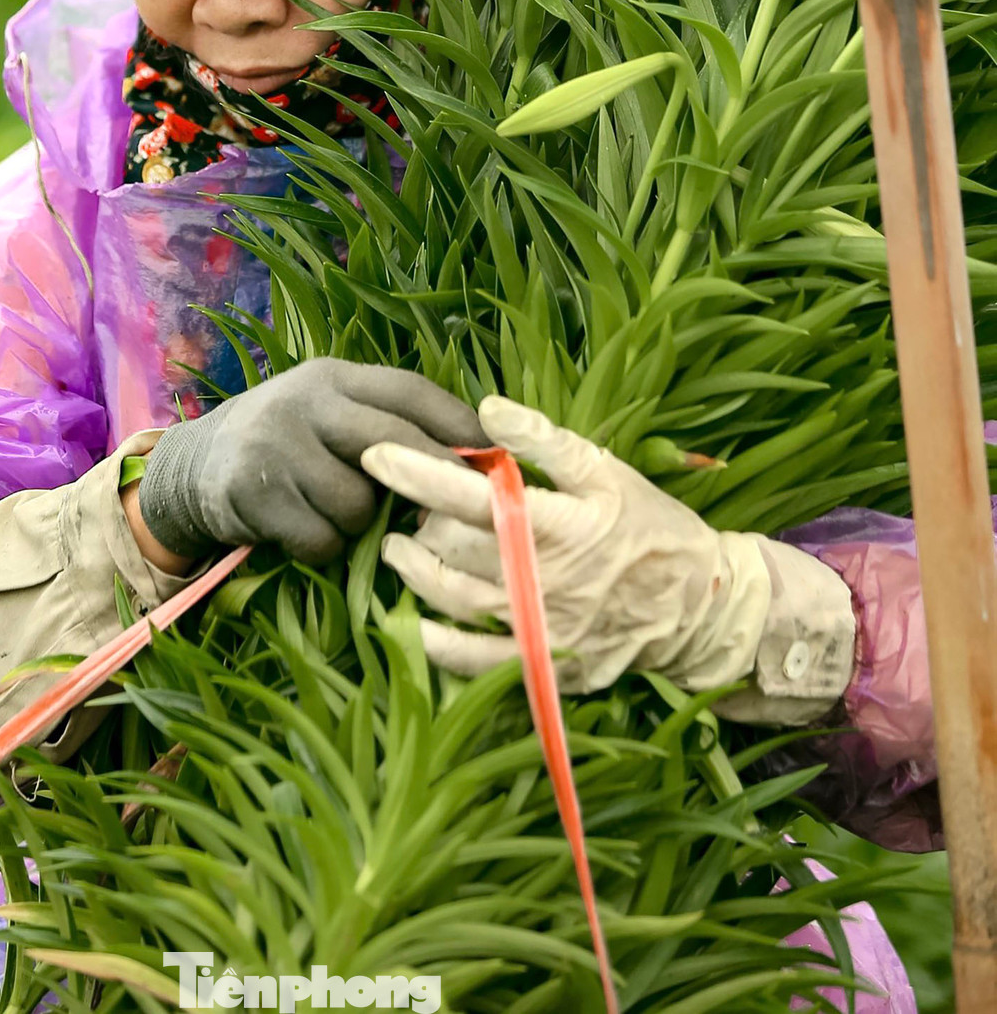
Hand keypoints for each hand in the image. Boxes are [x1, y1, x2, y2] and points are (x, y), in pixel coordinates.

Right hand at [136, 358, 481, 564]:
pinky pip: (319, 537)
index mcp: (333, 376)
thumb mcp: (327, 413)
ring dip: (359, 524)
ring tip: (337, 516)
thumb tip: (472, 458)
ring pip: (357, 502)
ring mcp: (275, 444)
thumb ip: (381, 424)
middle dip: (432, 479)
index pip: (408, 391)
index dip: (456, 422)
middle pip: (392, 442)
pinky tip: (303, 533)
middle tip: (455, 511)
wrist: (194, 466)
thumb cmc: (287, 442)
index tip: (496, 454)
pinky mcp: (252, 492)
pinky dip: (322, 546)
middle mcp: (305, 401)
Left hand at [362, 393, 773, 691]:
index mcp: (561, 523)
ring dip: (415, 574)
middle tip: (405, 504)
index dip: (418, 473)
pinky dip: (439, 645)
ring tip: (399, 550)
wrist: (700, 607)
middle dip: (418, 521)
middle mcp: (545, 581)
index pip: (472, 494)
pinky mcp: (545, 667)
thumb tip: (488, 408)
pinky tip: (414, 625)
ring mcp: (543, 630)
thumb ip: (545, 441)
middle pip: (455, 548)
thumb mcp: (607, 470)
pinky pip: (478, 663)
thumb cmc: (651, 527)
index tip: (375, 453)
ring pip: (456, 600)